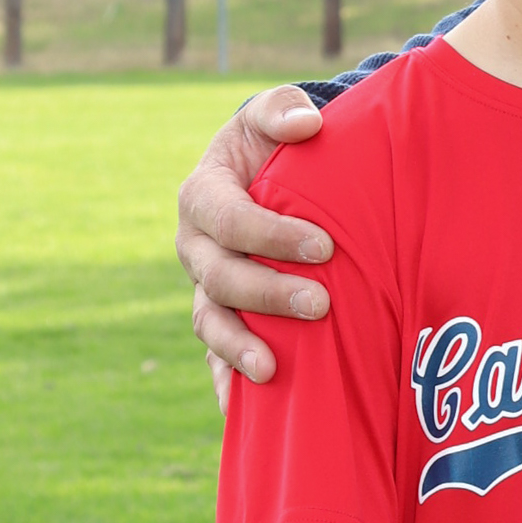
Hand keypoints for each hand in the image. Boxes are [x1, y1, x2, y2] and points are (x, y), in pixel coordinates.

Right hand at [175, 87, 331, 407]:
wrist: (276, 177)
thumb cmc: (279, 143)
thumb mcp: (276, 115)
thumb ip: (283, 110)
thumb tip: (306, 124)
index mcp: (203, 197)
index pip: (229, 220)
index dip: (270, 234)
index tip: (324, 245)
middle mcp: (197, 248)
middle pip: (219, 279)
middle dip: (268, 294)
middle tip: (321, 303)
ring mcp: (206, 289)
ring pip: (210, 323)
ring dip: (238, 348)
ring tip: (272, 369)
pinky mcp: (224, 319)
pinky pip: (216, 358)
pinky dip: (226, 385)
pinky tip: (243, 412)